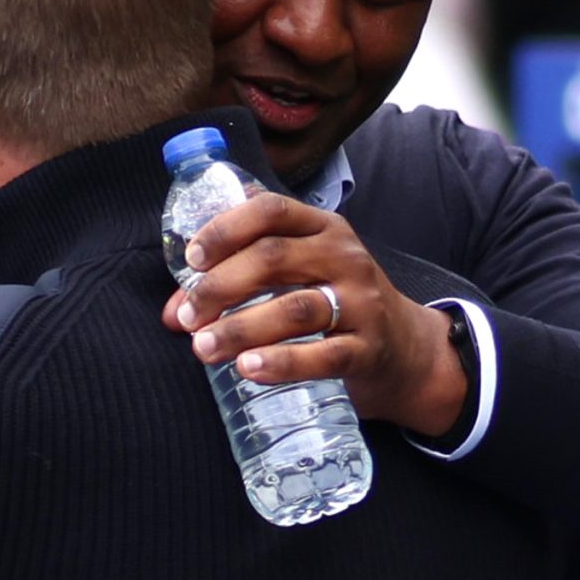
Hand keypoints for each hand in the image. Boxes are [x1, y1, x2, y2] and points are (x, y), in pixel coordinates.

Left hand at [166, 194, 467, 436]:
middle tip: (188, 317)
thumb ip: (239, 280)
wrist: (407, 351)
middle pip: (274, 259)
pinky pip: (324, 355)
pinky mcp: (368, 348)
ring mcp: (362, 303)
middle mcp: (345, 257)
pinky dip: (282, 362)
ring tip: (204, 349)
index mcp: (323, 228)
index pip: (271, 210)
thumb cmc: (337, 305)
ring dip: (241, 329)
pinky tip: (248, 369)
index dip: (226, 229)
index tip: (192, 258)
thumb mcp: (301, 276)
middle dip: (221, 287)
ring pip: (295, 309)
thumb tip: (172, 313)